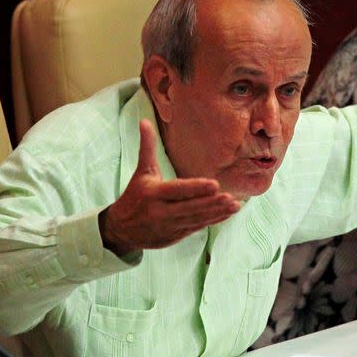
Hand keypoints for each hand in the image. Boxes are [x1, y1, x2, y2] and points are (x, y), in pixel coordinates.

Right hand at [99, 119, 239, 255]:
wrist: (121, 229)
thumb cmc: (135, 195)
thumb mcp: (141, 172)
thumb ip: (147, 147)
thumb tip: (144, 120)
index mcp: (153, 193)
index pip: (178, 190)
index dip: (196, 188)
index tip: (215, 184)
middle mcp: (161, 211)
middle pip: (190, 207)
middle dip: (211, 203)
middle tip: (230, 197)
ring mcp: (169, 226)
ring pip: (196, 219)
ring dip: (216, 213)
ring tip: (235, 205)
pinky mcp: (175, 236)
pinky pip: (197, 227)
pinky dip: (213, 221)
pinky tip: (227, 214)